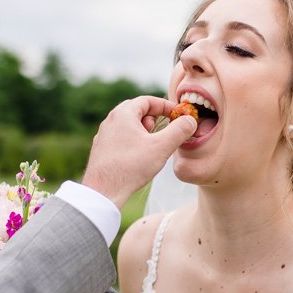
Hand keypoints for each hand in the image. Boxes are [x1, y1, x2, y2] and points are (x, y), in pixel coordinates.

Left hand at [81, 96, 196, 208]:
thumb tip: (191, 120)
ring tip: (153, 145)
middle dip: (155, 117)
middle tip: (165, 128)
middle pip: (136, 111)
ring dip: (144, 130)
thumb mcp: (162, 147)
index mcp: (123, 114)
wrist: (103, 191)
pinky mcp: (102, 151)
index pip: (147, 100)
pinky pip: (121, 138)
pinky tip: (140, 157)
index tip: (177, 114)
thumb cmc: (131, 167)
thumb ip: (179, 131)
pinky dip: (134, 141)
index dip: (165, 105)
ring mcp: (104, 136)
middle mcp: (110, 121)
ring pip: (128, 125)